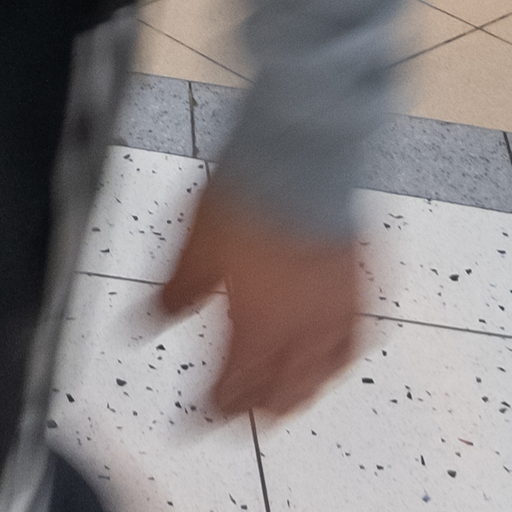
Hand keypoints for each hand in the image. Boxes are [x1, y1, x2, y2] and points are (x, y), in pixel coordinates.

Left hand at [162, 186, 360, 415]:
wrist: (297, 163)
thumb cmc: (247, 202)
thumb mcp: (194, 249)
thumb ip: (176, 294)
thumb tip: (150, 322)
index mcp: (254, 323)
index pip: (233, 384)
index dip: (215, 406)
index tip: (204, 415)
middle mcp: (297, 326)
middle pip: (280, 389)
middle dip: (257, 409)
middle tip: (243, 415)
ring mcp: (331, 309)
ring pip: (321, 372)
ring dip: (300, 393)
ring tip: (289, 403)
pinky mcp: (355, 286)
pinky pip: (355, 335)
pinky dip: (341, 355)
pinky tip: (336, 356)